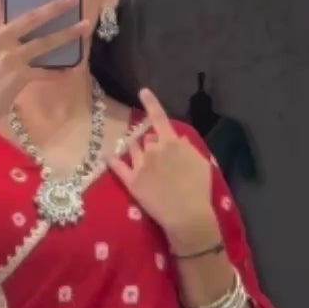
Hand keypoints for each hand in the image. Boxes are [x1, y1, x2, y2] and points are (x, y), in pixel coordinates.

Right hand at [0, 0, 92, 131]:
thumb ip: (1, 39)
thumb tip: (21, 27)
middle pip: (31, 19)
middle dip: (54, 7)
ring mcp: (11, 60)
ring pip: (45, 43)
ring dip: (67, 34)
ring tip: (85, 25)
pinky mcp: (21, 78)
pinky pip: (46, 73)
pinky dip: (58, 71)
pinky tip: (72, 68)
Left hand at [108, 89, 215, 245]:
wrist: (188, 215)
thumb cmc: (199, 189)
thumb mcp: (201, 163)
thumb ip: (187, 147)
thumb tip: (177, 138)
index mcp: (171, 142)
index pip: (159, 117)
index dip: (151, 103)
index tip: (143, 91)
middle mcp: (153, 149)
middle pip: (147, 138)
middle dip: (152, 143)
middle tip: (161, 160)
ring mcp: (140, 165)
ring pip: (133, 149)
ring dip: (137, 152)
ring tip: (146, 165)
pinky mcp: (131, 181)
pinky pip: (117, 167)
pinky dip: (111, 161)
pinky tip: (107, 157)